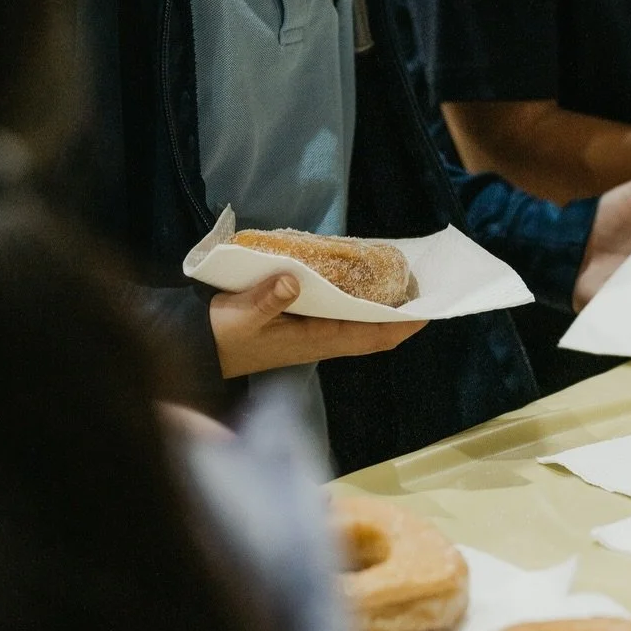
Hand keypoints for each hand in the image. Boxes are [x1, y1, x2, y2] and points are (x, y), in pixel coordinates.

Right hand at [210, 273, 424, 378]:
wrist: (203, 349)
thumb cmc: (224, 333)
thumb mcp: (242, 314)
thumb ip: (267, 298)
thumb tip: (294, 281)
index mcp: (315, 341)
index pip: (370, 337)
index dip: (401, 327)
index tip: (427, 312)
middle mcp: (322, 341)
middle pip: (374, 333)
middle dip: (402, 317)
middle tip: (425, 289)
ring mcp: (315, 335)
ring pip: (361, 326)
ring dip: (384, 309)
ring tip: (404, 283)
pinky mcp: (305, 327)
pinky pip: (344, 317)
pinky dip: (361, 303)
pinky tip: (365, 283)